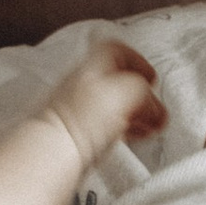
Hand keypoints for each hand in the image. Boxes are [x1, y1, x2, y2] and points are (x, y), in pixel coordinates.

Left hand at [36, 41, 165, 170]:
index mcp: (92, 68)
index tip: (151, 77)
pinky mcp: (76, 134)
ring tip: (149, 126)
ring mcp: (77, 110)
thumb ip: (142, 89)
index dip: (138, 62)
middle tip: (153, 107)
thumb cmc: (80, 120)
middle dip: (139, 93)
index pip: (116, 51)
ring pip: (112, 104)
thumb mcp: (126, 91)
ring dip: (134, 112)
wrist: (52, 153)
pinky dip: (122, 128)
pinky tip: (131, 137)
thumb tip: (151, 102)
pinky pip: (104, 126)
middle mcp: (82, 85)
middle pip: (116, 80)